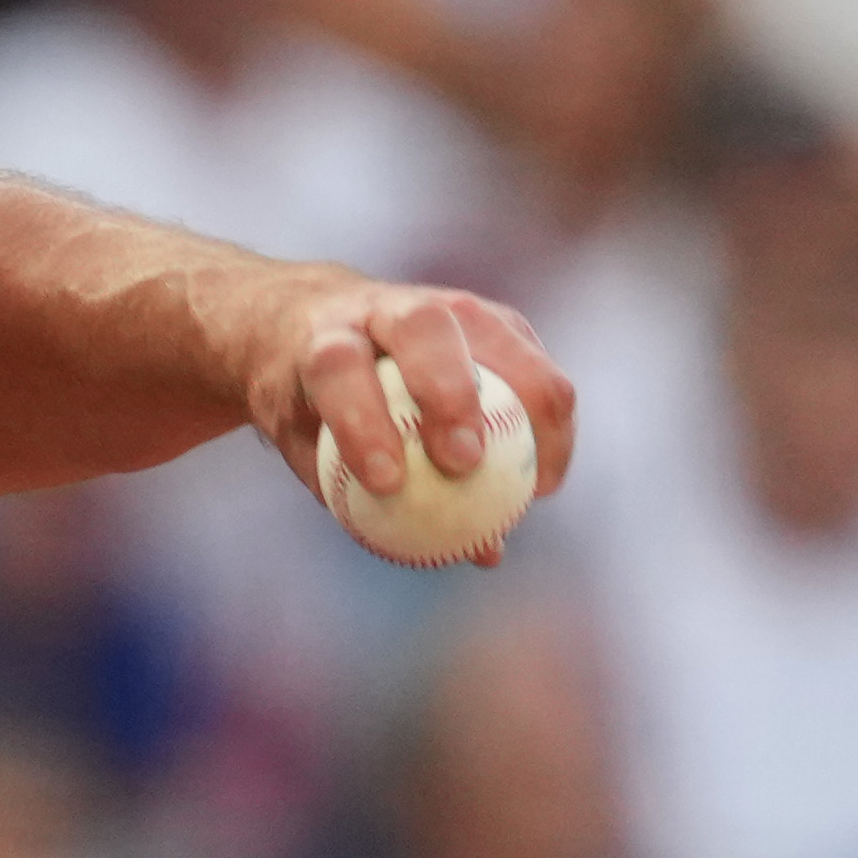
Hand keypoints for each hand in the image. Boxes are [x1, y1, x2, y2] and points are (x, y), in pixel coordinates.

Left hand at [241, 276, 575, 550]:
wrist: (316, 326)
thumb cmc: (311, 405)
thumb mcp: (308, 452)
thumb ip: (363, 499)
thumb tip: (456, 553)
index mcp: (323, 336)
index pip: (338, 366)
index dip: (362, 420)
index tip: (385, 482)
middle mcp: (387, 307)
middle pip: (424, 328)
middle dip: (449, 392)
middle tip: (464, 462)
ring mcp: (447, 304)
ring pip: (497, 330)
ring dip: (527, 398)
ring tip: (538, 478)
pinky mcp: (494, 318)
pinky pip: (535, 358)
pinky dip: (549, 413)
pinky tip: (549, 474)